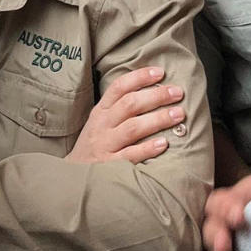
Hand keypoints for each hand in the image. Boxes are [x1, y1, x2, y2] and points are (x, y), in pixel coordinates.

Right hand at [66, 66, 185, 163]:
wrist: (72, 179)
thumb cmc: (95, 144)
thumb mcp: (100, 121)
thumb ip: (120, 107)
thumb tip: (155, 90)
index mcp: (101, 110)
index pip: (119, 87)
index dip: (140, 77)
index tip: (160, 72)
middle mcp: (102, 125)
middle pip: (130, 104)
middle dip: (156, 96)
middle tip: (178, 92)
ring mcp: (105, 145)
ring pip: (132, 128)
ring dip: (158, 119)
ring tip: (178, 114)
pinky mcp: (109, 166)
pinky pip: (130, 155)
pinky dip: (148, 149)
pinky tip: (164, 143)